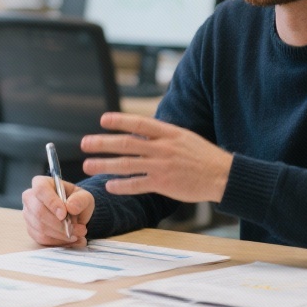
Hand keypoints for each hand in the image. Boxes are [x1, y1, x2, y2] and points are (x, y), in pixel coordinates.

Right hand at [21, 176, 91, 247]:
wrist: (74, 213)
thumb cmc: (76, 200)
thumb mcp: (84, 196)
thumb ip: (80, 200)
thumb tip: (70, 207)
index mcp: (41, 183)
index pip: (40, 190)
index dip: (51, 202)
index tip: (64, 214)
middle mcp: (30, 198)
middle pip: (39, 212)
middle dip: (60, 225)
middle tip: (79, 229)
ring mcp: (29, 214)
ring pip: (40, 228)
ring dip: (62, 235)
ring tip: (78, 235)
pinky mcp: (31, 229)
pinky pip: (42, 239)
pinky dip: (58, 242)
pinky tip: (71, 240)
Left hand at [81, 112, 232, 202]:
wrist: (221, 176)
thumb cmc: (202, 156)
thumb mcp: (183, 137)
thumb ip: (161, 134)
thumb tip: (139, 130)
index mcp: (168, 133)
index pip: (139, 123)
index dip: (119, 121)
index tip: (103, 120)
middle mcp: (162, 148)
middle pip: (126, 143)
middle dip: (102, 143)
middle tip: (85, 144)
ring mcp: (162, 166)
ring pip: (126, 164)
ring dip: (104, 165)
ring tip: (88, 165)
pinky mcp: (163, 184)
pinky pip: (136, 184)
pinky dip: (121, 185)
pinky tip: (109, 185)